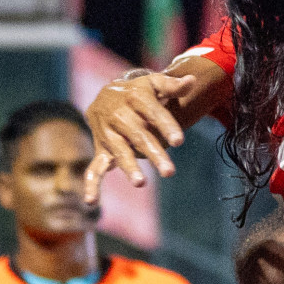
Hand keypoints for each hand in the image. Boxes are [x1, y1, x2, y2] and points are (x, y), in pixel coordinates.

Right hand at [83, 72, 199, 203]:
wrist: (106, 95)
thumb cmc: (138, 92)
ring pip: (119, 151)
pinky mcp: (101, 149)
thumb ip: (172, 85)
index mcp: (135, 98)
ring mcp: (108, 134)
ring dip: (129, 167)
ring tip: (141, 183)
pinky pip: (94, 168)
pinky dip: (91, 184)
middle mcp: (119, 116)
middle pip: (138, 136)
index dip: (166, 126)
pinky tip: (91, 202)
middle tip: (169, 172)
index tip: (179, 141)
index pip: (153, 113)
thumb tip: (192, 81)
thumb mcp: (154, 83)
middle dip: (153, 153)